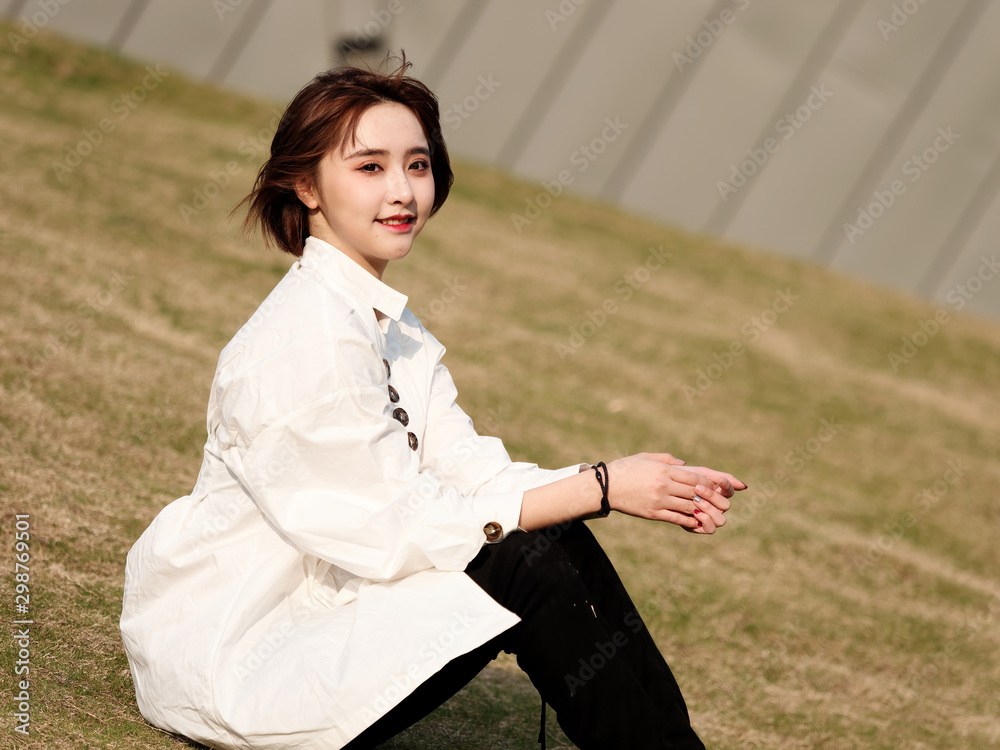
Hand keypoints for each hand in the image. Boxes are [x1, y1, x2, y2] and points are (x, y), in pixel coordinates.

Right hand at [607, 453, 745, 533]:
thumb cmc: (625, 469)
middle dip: (708, 497)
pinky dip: (689, 521)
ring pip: (688, 506)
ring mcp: (659, 500)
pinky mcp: (653, 513)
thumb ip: (667, 459)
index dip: (708, 482)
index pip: (693, 477)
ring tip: (709, 512)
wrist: (605, 487)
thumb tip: (685, 464)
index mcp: (663, 470)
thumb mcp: (646, 457)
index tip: (716, 486)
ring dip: (700, 509)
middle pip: (694, 492)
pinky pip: (676, 518)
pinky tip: (696, 522)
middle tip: (719, 501)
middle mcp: (663, 485)